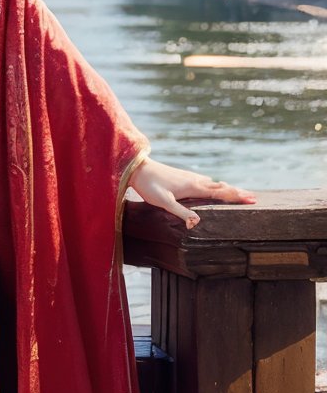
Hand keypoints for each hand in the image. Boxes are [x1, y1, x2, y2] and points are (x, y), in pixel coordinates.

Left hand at [128, 156, 255, 230]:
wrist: (138, 169)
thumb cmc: (150, 186)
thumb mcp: (164, 202)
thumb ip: (180, 212)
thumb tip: (197, 223)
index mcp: (194, 187)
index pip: (221, 192)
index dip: (236, 196)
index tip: (252, 199)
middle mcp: (196, 180)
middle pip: (221, 187)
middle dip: (237, 193)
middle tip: (253, 198)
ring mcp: (190, 177)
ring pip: (214, 183)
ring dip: (227, 188)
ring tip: (238, 193)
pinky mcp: (184, 176)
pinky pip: (206, 181)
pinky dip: (216, 185)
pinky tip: (214, 186)